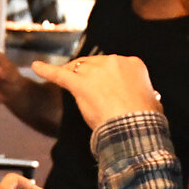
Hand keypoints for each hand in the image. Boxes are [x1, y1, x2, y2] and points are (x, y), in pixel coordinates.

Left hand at [34, 54, 159, 129]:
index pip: (115, 66)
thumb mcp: (152, 103)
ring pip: (78, 67)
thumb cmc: (146, 119)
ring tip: (66, 79)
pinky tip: (36, 67)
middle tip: (89, 90)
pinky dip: (46, 70)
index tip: (110, 88)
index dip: (110, 78)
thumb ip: (146, 97)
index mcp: (133, 64)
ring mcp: (94, 72)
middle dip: (91, 75)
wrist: (134, 126)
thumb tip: (150, 100)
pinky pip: (60, 74)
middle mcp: (113, 62)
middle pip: (95, 64)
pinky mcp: (79, 84)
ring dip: (72, 73)